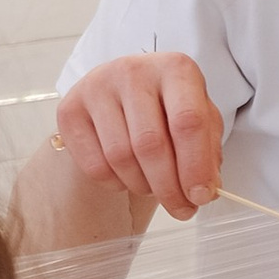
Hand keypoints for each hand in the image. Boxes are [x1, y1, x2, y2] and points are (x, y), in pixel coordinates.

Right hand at [54, 54, 222, 217]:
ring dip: (143, 186)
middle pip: (150, 144)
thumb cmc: (168, 107)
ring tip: (154, 187)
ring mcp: (97, 88)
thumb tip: (204, 191)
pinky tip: (127, 176)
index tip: (200, 197)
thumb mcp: (200, 120)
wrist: (122, 93)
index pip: (187, 121)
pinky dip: (116, 184)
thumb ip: (208, 154)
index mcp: (175, 69)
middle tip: (181, 209)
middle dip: (169, 187)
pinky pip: (94, 165)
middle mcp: (133, 71)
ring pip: (121, 157)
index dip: (195, 166)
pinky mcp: (70, 110)